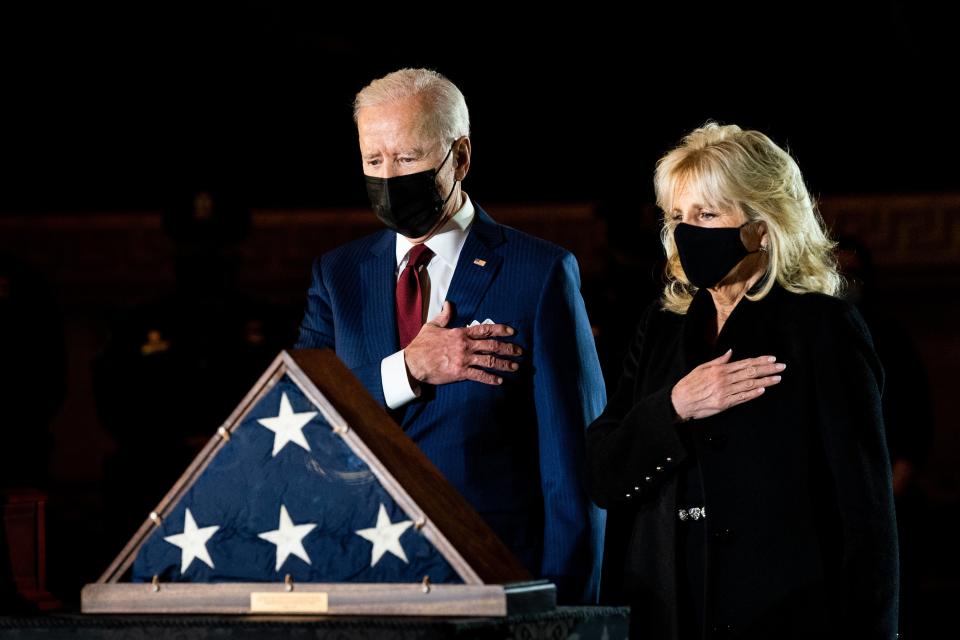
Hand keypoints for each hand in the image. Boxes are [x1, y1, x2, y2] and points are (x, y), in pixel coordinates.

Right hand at [404, 301, 521, 385]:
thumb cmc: (421, 344)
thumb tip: (448, 303)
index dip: (500, 329)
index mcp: (460, 333)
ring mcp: (464, 359)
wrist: (413, 363)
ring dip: (504, 364)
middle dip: (508, 348)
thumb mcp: (432, 326)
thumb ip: (444, 315)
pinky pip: (479, 375)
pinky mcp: (460, 372)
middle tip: (520, 351)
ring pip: (489, 361)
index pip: (485, 329)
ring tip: (515, 367)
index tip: (511, 332)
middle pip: (492, 346)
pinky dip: (490, 379)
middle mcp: (465, 345)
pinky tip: (500, 381)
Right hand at [671, 349, 784, 420]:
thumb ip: (718, 361)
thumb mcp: (702, 368)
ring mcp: (725, 392)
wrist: (680, 401)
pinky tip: (763, 390)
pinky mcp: (725, 404)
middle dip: (768, 369)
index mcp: (720, 369)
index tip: (772, 359)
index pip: (745, 363)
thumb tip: (730, 352)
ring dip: (766, 381)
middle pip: (751, 372)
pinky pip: (742, 398)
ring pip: (750, 385)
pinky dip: (753, 393)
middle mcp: (724, 380)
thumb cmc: (690, 384)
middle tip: (781, 367)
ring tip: (778, 378)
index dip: (760, 361)